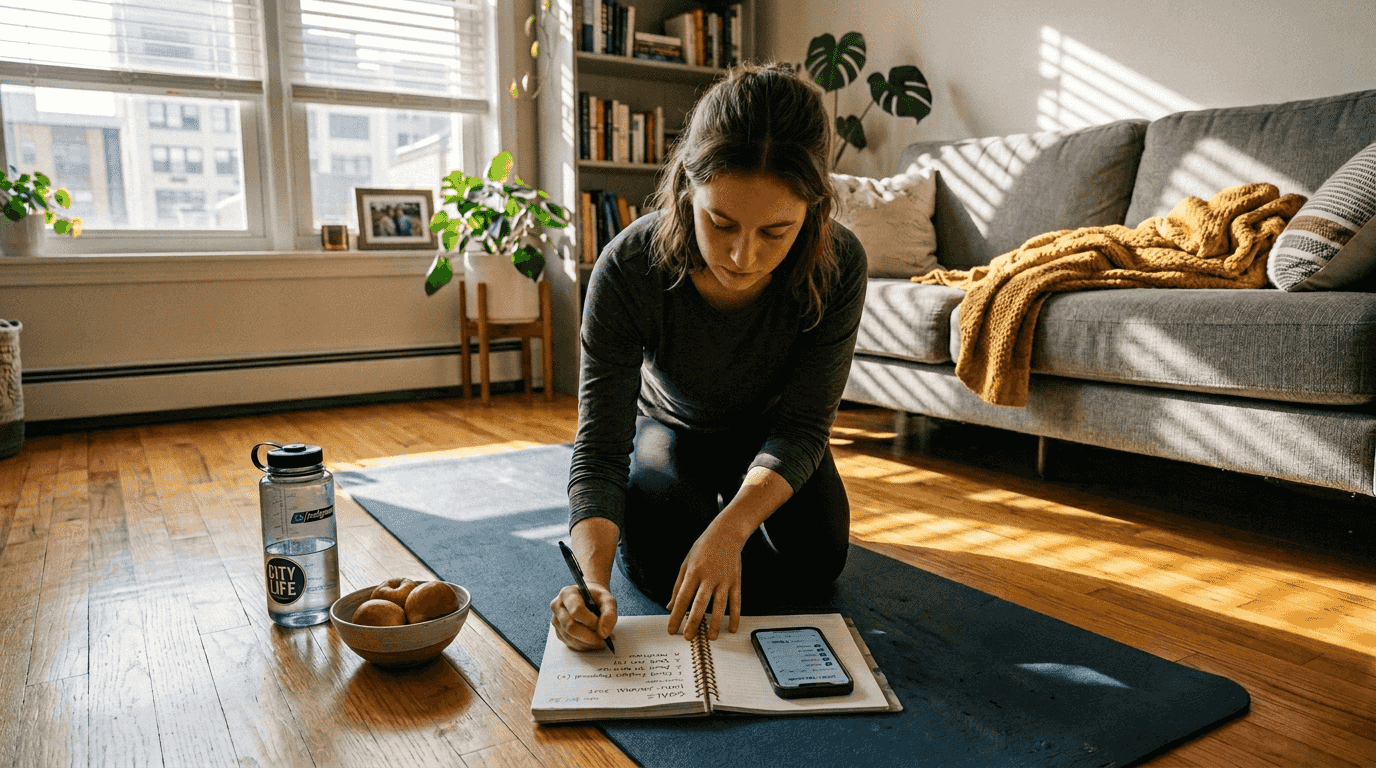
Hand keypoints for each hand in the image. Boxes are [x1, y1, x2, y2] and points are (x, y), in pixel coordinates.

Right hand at [550, 581, 617, 650]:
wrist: (589, 598)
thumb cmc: (597, 598)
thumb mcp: (607, 599)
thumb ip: (609, 613)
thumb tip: (604, 633)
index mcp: (568, 594)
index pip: (576, 611)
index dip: (591, 622)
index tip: (604, 629)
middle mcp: (557, 606)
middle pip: (570, 626)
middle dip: (589, 637)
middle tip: (604, 641)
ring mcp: (556, 620)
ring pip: (569, 637)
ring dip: (587, 643)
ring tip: (601, 642)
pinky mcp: (558, 631)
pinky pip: (568, 643)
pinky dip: (583, 646)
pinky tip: (593, 643)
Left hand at [666, 521, 744, 641]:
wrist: (726, 533)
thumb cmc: (703, 548)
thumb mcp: (686, 563)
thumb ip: (678, 586)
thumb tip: (669, 606)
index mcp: (693, 572)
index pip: (682, 598)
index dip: (676, 615)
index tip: (671, 629)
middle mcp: (709, 577)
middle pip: (700, 603)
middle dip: (694, 622)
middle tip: (688, 638)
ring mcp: (724, 579)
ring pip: (720, 605)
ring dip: (716, 623)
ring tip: (711, 637)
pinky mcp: (736, 581)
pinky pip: (736, 601)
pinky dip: (735, 615)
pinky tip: (732, 628)